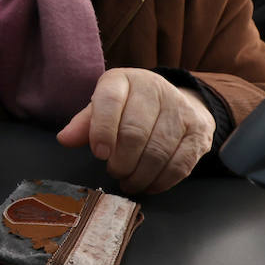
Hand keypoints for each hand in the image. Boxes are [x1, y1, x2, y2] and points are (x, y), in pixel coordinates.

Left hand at [56, 68, 214, 193]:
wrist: (175, 102)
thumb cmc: (129, 108)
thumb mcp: (103, 108)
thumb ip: (84, 124)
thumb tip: (65, 139)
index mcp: (124, 79)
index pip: (110, 101)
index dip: (102, 130)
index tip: (99, 154)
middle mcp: (155, 88)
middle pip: (135, 132)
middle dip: (121, 161)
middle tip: (114, 172)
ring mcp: (181, 109)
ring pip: (158, 151)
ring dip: (140, 175)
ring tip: (128, 181)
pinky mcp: (199, 130)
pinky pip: (180, 164)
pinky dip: (161, 181)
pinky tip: (149, 185)